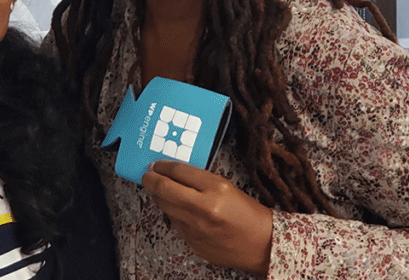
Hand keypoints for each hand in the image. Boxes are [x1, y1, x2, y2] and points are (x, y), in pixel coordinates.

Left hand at [142, 161, 272, 274]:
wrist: (261, 244)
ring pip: (165, 208)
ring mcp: (196, 228)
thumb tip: (174, 174)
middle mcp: (204, 208)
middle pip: (165, 189)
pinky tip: (178, 210)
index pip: (180, 172)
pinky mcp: (193, 242)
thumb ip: (201, 181)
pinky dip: (173, 214)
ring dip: (159, 197)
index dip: (163, 166)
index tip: (156, 164)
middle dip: (151, 180)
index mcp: (216, 189)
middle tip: (147, 176)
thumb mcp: (227, 187)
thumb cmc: (248, 213)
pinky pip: (175, 224)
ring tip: (159, 191)